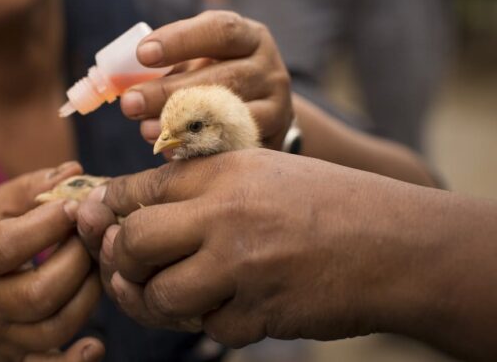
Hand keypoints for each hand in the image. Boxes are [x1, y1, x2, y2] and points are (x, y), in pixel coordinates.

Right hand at [0, 162, 103, 361]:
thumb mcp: (0, 208)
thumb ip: (33, 188)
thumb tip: (74, 170)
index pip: (6, 246)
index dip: (47, 225)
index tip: (76, 206)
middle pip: (37, 293)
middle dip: (76, 262)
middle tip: (95, 238)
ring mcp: (5, 333)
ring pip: (53, 327)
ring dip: (89, 295)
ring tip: (98, 267)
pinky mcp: (24, 354)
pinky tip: (96, 344)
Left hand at [78, 149, 443, 347]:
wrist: (397, 244)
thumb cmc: (326, 203)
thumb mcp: (260, 173)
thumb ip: (198, 186)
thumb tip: (127, 212)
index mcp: (221, 171)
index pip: (135, 189)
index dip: (107, 210)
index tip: (101, 225)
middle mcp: (225, 214)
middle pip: (132, 241)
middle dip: (121, 260)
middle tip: (131, 266)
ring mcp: (242, 265)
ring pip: (159, 294)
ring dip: (158, 300)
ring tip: (175, 291)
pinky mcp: (261, 312)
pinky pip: (209, 327)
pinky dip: (213, 322)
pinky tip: (234, 304)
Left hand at [121, 11, 293, 149]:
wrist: (267, 110)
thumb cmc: (219, 76)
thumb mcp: (203, 60)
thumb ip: (172, 65)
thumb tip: (126, 85)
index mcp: (251, 38)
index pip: (221, 31)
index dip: (180, 41)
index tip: (142, 55)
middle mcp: (269, 71)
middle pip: (222, 79)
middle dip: (169, 93)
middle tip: (130, 103)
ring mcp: (276, 108)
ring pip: (228, 117)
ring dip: (181, 126)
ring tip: (145, 131)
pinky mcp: (272, 142)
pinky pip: (233, 149)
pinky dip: (199, 152)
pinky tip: (172, 152)